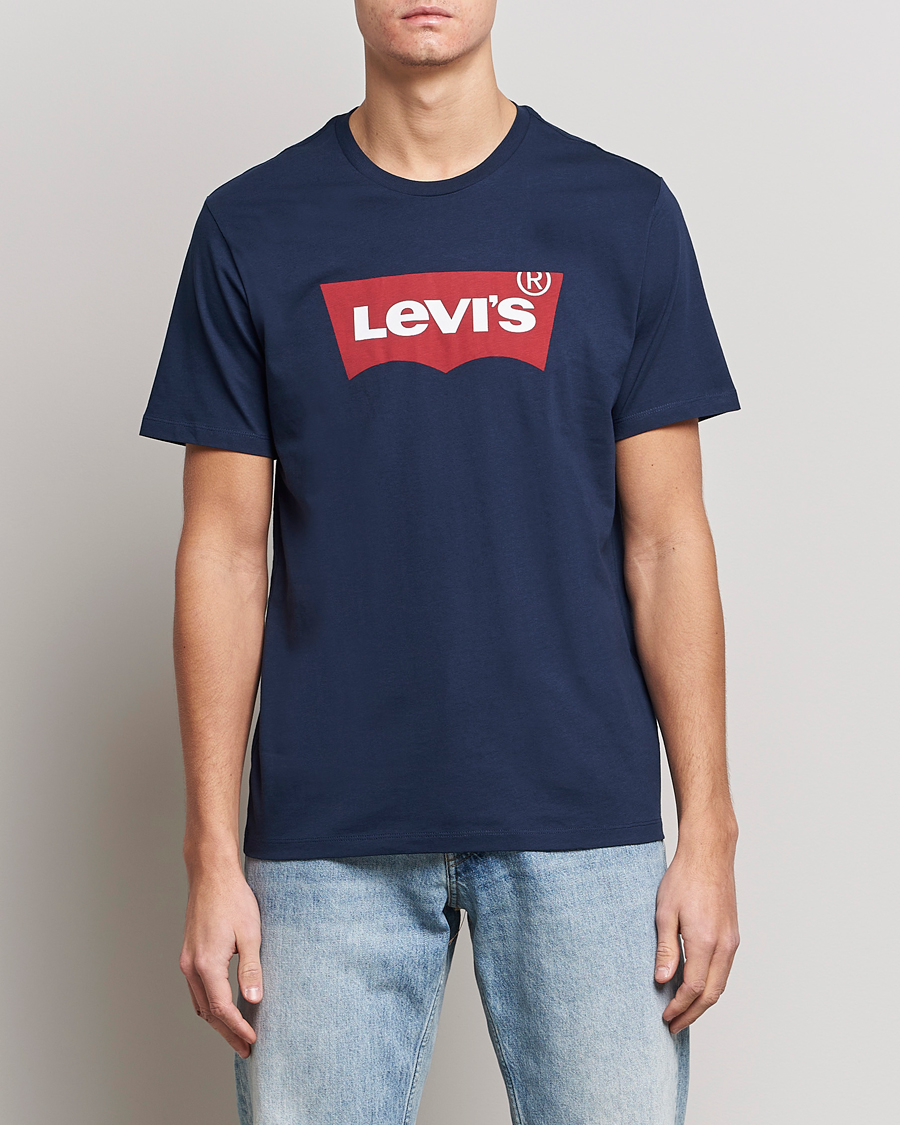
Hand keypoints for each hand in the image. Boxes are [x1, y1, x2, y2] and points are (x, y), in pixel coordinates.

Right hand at [179, 865, 262, 1057]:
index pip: (221, 1008)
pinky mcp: (189, 954)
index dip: (237, 1028)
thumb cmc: (233, 899)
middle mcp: (191, 966)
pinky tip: (224, 1007)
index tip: (253, 1040)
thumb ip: (251, 968)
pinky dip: (210, 1004)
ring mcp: (187, 960)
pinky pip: (197, 989)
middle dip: (227, 1032)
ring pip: (200, 1002)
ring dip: (217, 1021)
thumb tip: (254, 999)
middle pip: (208, 1012)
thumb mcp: (250, 933)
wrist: (211, 874)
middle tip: (246, 1049)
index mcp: (206, 963)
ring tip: (237, 1034)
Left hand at [654, 830, 739, 1033]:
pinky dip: (711, 986)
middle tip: (673, 1026)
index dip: (679, 1007)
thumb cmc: (684, 878)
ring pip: (721, 984)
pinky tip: (696, 987)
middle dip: (692, 1014)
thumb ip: (666, 949)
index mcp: (705, 941)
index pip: (693, 988)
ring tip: (683, 1012)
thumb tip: (662, 981)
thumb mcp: (665, 912)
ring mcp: (732, 941)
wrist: (709, 854)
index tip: (665, 1017)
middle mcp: (724, 946)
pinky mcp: (733, 935)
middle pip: (712, 994)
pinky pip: (724, 970)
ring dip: (703, 1002)